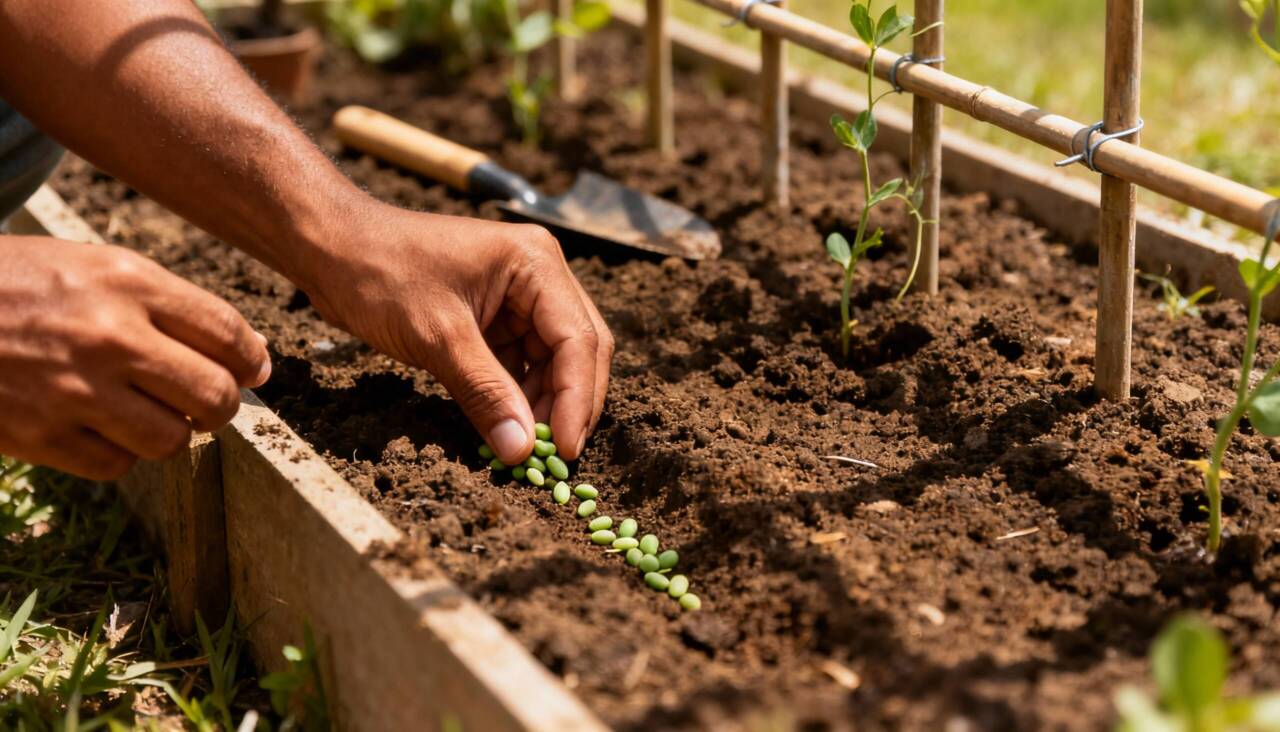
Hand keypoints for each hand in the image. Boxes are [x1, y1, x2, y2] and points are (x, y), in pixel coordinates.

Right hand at [0, 236, 269, 479]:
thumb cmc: (23, 285)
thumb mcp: (96, 266)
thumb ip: (172, 306)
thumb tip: (251, 359)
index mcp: (127, 282)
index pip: (228, 334)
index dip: (252, 361)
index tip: (253, 372)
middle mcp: (107, 335)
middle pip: (215, 396)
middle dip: (221, 404)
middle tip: (206, 401)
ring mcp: (72, 390)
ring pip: (172, 440)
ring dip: (172, 433)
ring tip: (151, 413)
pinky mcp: (39, 435)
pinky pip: (118, 465)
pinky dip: (121, 454)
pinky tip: (103, 426)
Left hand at [302, 205, 612, 464]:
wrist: (331, 248)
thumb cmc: (380, 273)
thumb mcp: (436, 337)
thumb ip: (485, 392)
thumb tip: (521, 449)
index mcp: (535, 263)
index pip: (578, 338)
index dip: (576, 398)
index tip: (563, 450)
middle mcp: (538, 276)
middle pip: (577, 350)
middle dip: (568, 404)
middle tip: (555, 458)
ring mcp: (519, 297)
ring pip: (552, 362)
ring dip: (543, 405)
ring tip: (525, 447)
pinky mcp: (496, 318)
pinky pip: (521, 364)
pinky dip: (517, 397)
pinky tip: (507, 427)